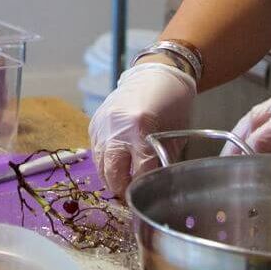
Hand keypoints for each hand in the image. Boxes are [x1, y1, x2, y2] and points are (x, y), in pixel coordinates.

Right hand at [90, 61, 197, 195]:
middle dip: (122, 189)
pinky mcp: (94, 123)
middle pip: (113, 173)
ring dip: (111, 178)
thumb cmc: (173, 102)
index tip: (148, 196)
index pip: (139, 172)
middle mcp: (116, 128)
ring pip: (100, 165)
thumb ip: (163, 159)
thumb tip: (156, 183)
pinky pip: (95, 152)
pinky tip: (116, 165)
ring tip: (123, 184)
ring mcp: (102, 125)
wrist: (156, 73)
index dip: (144, 188)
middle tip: (131, 196)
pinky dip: (104, 162)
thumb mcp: (176, 133)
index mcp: (140, 129)